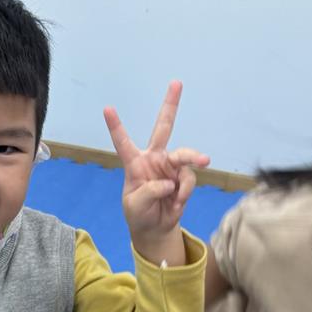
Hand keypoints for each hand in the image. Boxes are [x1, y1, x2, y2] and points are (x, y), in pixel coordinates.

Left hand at [104, 80, 209, 263]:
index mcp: (134, 163)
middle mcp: (154, 159)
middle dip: (170, 105)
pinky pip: (189, 179)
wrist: (155, 228)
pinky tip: (176, 202)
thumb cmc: (138, 214)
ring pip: (184, 155)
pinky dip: (184, 192)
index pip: (123, 142)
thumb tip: (168, 182)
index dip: (116, 126)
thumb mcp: (135, 205)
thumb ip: (148, 191)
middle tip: (176, 83)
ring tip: (204, 161)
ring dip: (193, 158)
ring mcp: (170, 166)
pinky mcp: (183, 177)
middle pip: (163, 127)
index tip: (107, 108)